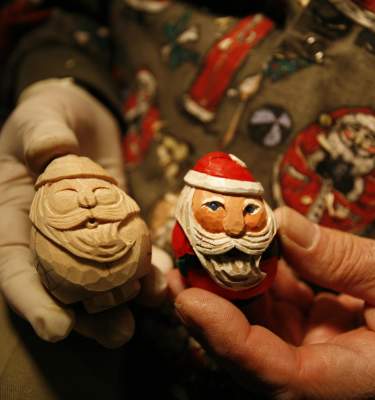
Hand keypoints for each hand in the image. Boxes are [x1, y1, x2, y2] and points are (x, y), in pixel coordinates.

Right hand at [0, 79, 167, 347]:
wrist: (82, 119)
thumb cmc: (49, 116)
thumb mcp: (40, 117)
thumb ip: (42, 133)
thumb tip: (50, 148)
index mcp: (15, 218)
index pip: (15, 268)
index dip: (32, 300)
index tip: (56, 328)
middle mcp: (49, 237)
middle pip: (64, 287)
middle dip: (90, 315)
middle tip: (119, 334)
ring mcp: (86, 236)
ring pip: (102, 278)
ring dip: (126, 298)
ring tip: (153, 304)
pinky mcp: (116, 226)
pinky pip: (130, 252)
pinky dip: (146, 267)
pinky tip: (164, 277)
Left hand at [169, 207, 374, 398]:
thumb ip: (346, 259)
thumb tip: (282, 224)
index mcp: (353, 380)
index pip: (281, 376)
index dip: (230, 342)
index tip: (189, 301)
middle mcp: (323, 368)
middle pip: (252, 351)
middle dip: (209, 310)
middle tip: (178, 268)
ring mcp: (313, 344)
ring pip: (256, 322)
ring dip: (224, 286)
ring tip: (196, 249)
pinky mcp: (310, 321)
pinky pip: (273, 301)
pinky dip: (254, 273)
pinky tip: (237, 246)